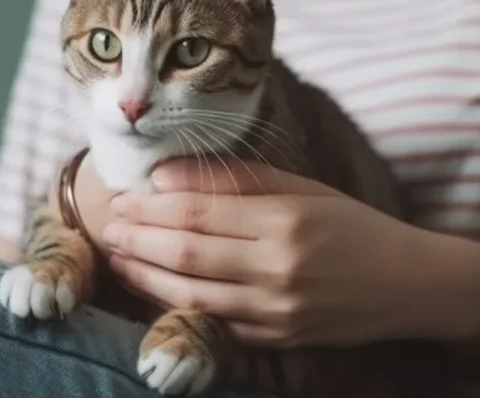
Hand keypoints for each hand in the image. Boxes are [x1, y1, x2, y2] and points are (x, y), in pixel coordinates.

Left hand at [101, 160, 475, 347]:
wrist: (404, 282)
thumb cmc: (347, 224)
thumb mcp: (298, 186)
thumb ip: (232, 179)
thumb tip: (164, 175)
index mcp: (284, 220)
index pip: (199, 212)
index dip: (152, 206)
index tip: (124, 197)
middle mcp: (278, 268)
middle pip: (186, 254)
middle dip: (138, 239)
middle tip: (110, 226)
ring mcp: (276, 310)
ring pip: (190, 295)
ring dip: (144, 275)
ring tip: (118, 256)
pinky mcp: (276, 339)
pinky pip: (213, 322)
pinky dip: (174, 304)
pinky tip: (150, 286)